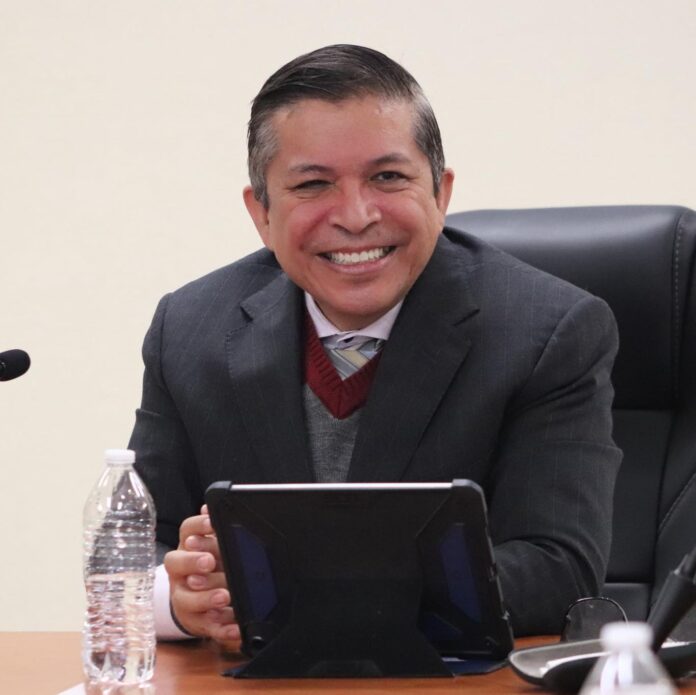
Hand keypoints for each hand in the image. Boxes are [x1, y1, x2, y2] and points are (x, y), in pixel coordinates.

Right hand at [164, 505, 240, 651]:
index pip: (186, 530)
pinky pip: (207, 627)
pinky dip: (222, 629)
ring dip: (205, 597)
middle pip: (176, 563)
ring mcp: (184, 598)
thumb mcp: (211, 546)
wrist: (196, 602)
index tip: (212, 523)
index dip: (197, 526)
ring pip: (186, 599)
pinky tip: (236, 627)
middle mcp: (180, 572)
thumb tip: (210, 508)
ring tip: (224, 596)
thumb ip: (212, 529)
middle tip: (209, 562)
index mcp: (186, 547)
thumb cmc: (207, 567)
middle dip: (192, 562)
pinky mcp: (196, 622)